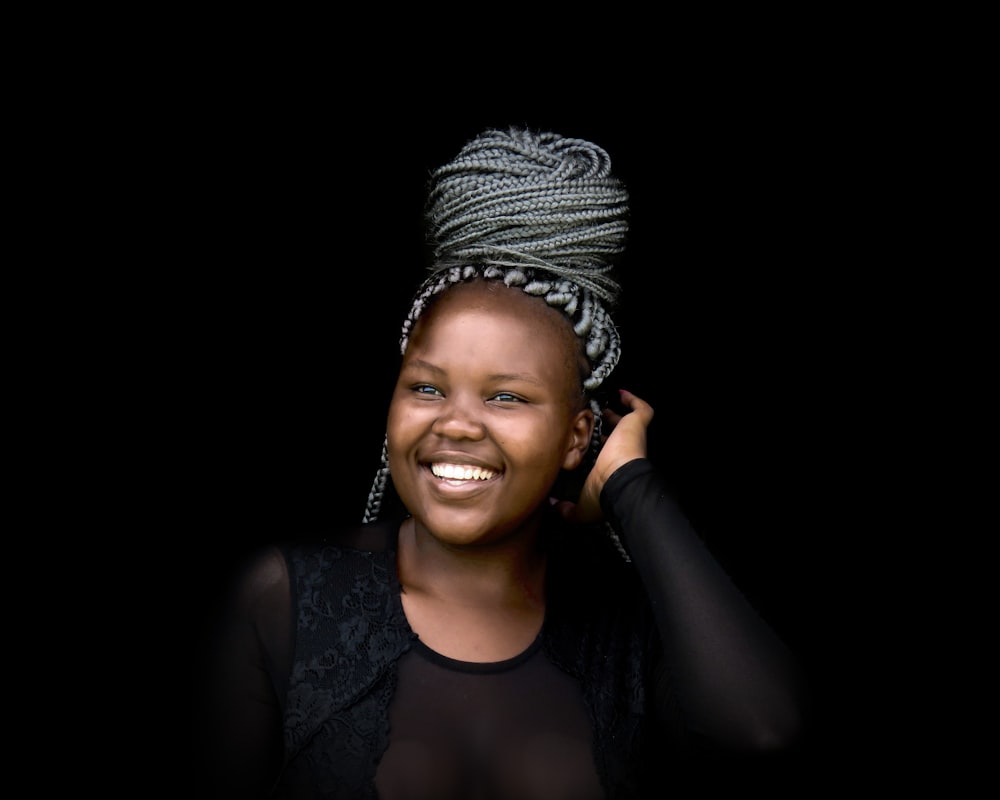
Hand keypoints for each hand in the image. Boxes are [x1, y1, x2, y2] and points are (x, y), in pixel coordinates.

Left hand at [554, 389, 653, 523]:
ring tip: (602, 406)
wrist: (622, 481)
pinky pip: (641, 409)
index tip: (582, 443)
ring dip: (616, 413)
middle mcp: (623, 451)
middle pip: (615, 437)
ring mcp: (631, 437)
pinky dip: (633, 400)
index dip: (595, 448)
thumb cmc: (605, 493)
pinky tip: (621, 394)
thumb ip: (567, 510)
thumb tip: (554, 506)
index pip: (604, 456)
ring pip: (627, 422)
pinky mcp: (637, 424)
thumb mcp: (582, 508)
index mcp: (610, 468)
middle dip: (605, 429)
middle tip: (591, 420)